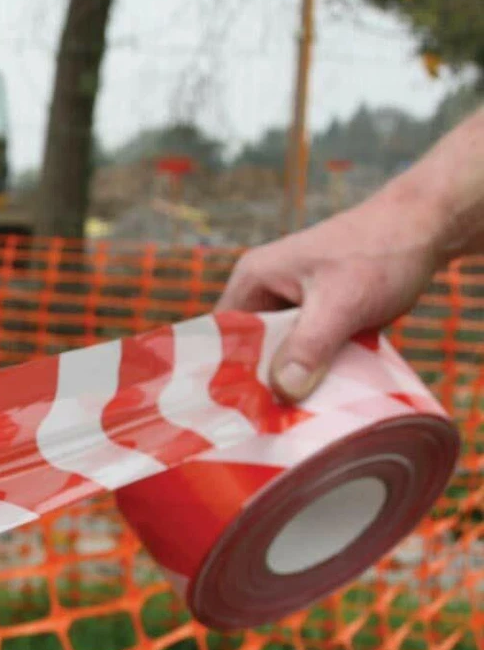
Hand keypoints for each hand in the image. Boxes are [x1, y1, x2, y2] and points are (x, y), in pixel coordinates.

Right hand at [216, 188, 442, 401]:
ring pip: (277, 356)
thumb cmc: (380, 252)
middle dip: (259, 383)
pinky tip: (316, 400)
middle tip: (267, 422)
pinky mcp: (316, 319)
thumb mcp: (341, 302)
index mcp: (253, 279)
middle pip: (247, 350)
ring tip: (290, 417)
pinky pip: (303, 355)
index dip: (224, 371)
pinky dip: (311, 375)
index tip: (236, 409)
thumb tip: (282, 391)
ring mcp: (291, 306)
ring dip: (288, 382)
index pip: (220, 334)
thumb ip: (309, 346)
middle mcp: (264, 292)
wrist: (429, 227)